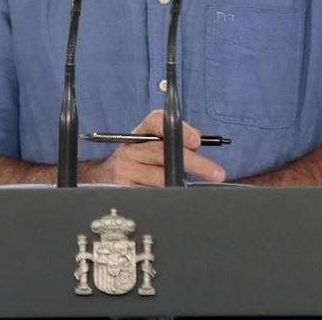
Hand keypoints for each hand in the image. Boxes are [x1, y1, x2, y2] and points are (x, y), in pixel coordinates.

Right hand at [81, 110, 225, 185]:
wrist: (105, 178)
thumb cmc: (140, 162)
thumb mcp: (152, 146)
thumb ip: (176, 141)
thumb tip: (199, 140)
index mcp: (139, 133)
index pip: (156, 121)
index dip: (178, 129)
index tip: (197, 141)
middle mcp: (130, 149)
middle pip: (163, 152)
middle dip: (194, 163)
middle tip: (216, 173)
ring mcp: (125, 169)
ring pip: (160, 177)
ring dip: (183, 183)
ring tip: (200, 189)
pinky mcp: (123, 189)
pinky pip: (152, 194)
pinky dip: (168, 197)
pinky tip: (178, 199)